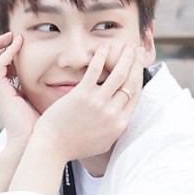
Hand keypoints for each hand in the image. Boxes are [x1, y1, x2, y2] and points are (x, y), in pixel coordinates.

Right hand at [0, 32, 39, 149]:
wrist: (31, 143)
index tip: (18, 40)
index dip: (3, 50)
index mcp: (3, 90)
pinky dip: (6, 53)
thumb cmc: (38, 126)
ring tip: (13, 36)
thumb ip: (39, 88)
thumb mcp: (38, 100)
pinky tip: (19, 46)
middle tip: (11, 34)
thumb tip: (56, 76)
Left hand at [35, 42, 145, 161]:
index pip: (136, 96)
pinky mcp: (82, 95)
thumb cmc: (74, 147)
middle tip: (137, 50)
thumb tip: (123, 120)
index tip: (139, 66)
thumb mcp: (103, 143)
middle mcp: (113, 113)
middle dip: (137, 63)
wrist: (52, 148)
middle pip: (131, 83)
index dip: (140, 78)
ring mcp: (98, 103)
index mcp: (120, 124)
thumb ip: (114, 130)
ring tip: (127, 46)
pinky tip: (104, 47)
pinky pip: (95, 71)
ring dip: (125, 57)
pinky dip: (102, 56)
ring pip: (119, 74)